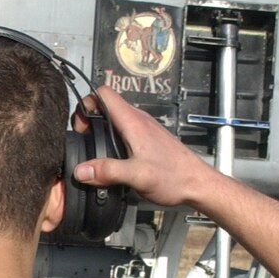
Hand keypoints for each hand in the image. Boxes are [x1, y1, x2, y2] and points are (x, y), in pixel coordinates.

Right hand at [73, 87, 217, 209]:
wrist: (197, 184)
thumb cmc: (174, 177)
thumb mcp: (137, 176)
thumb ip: (108, 171)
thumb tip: (81, 170)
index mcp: (134, 122)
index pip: (104, 94)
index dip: (87, 104)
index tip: (81, 126)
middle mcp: (139, 121)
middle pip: (106, 106)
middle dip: (90, 120)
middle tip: (85, 140)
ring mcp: (144, 129)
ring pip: (115, 119)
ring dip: (101, 131)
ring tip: (97, 152)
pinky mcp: (147, 140)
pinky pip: (124, 131)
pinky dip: (113, 140)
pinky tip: (114, 160)